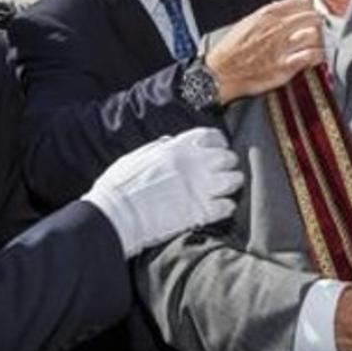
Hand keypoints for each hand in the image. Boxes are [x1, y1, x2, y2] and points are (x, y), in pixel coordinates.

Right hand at [81, 127, 242, 257]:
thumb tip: (169, 141)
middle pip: (227, 157)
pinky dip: (227, 207)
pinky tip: (222, 208)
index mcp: (177, 147)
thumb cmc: (119, 186)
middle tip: (224, 171)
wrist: (117, 214)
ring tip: (227, 189)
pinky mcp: (202, 211)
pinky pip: (227, 206)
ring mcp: (200, 187)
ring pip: (234, 180)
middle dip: (228, 163)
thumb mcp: (136, 157)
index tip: (218, 148)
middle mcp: (194, 163)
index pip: (211, 136)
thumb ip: (157, 148)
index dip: (217, 142)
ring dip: (232, 184)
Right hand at [204, 0, 323, 103]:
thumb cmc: (232, 50)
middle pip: (312, 18)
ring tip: (316, 46)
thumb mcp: (247, 22)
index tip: (310, 16)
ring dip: (319, 41)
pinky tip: (314, 59)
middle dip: (317, 25)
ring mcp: (281, 48)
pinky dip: (317, 57)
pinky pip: (311, 56)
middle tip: (317, 32)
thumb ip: (269, 13)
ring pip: (315, 35)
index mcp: (267, 15)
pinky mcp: (284, 67)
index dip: (310, 9)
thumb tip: (287, 6)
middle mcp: (276, 28)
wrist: (220, 73)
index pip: (302, 2)